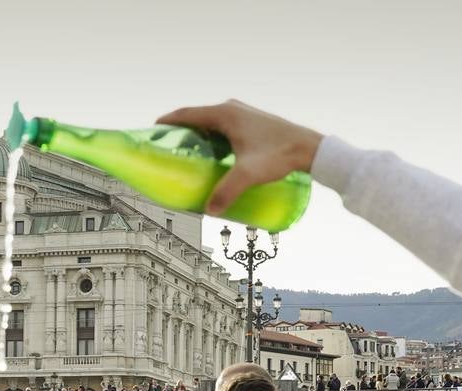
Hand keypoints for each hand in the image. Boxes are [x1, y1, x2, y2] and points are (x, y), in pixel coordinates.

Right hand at [155, 100, 323, 215]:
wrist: (310, 148)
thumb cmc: (279, 155)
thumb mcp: (249, 174)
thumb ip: (227, 191)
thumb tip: (209, 210)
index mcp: (225, 114)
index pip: (186, 114)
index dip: (167, 122)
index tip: (151, 131)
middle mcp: (232, 109)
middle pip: (197, 117)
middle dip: (180, 131)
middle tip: (166, 148)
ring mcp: (243, 114)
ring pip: (211, 122)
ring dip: (197, 134)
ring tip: (186, 153)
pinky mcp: (251, 122)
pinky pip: (223, 126)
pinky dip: (212, 137)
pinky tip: (212, 154)